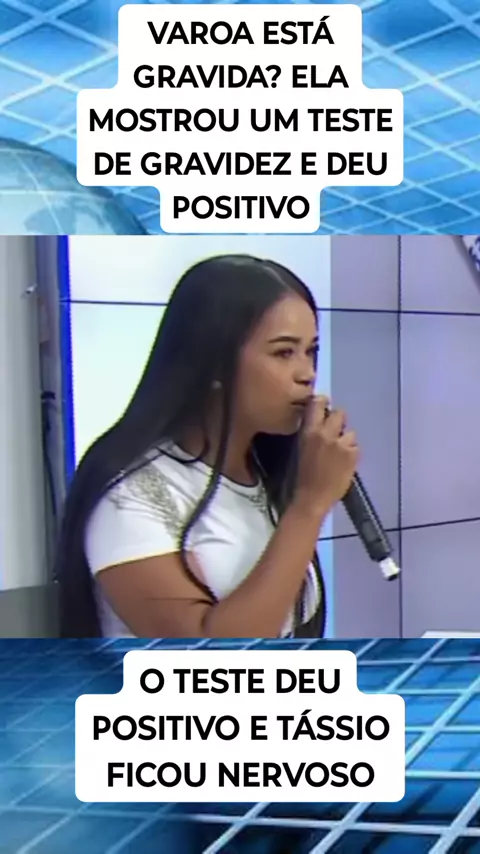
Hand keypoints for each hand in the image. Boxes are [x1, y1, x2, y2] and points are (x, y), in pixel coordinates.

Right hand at [294, 395, 358, 515]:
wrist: (312, 498)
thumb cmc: (303, 475)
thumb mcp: (302, 447)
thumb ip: (313, 432)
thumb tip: (323, 422)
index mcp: (309, 431)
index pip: (318, 403)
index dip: (323, 403)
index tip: (324, 407)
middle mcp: (325, 433)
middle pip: (340, 414)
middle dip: (339, 423)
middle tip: (335, 435)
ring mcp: (340, 443)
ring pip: (350, 432)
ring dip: (346, 441)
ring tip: (340, 455)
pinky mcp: (352, 454)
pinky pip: (356, 447)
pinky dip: (352, 454)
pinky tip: (345, 464)